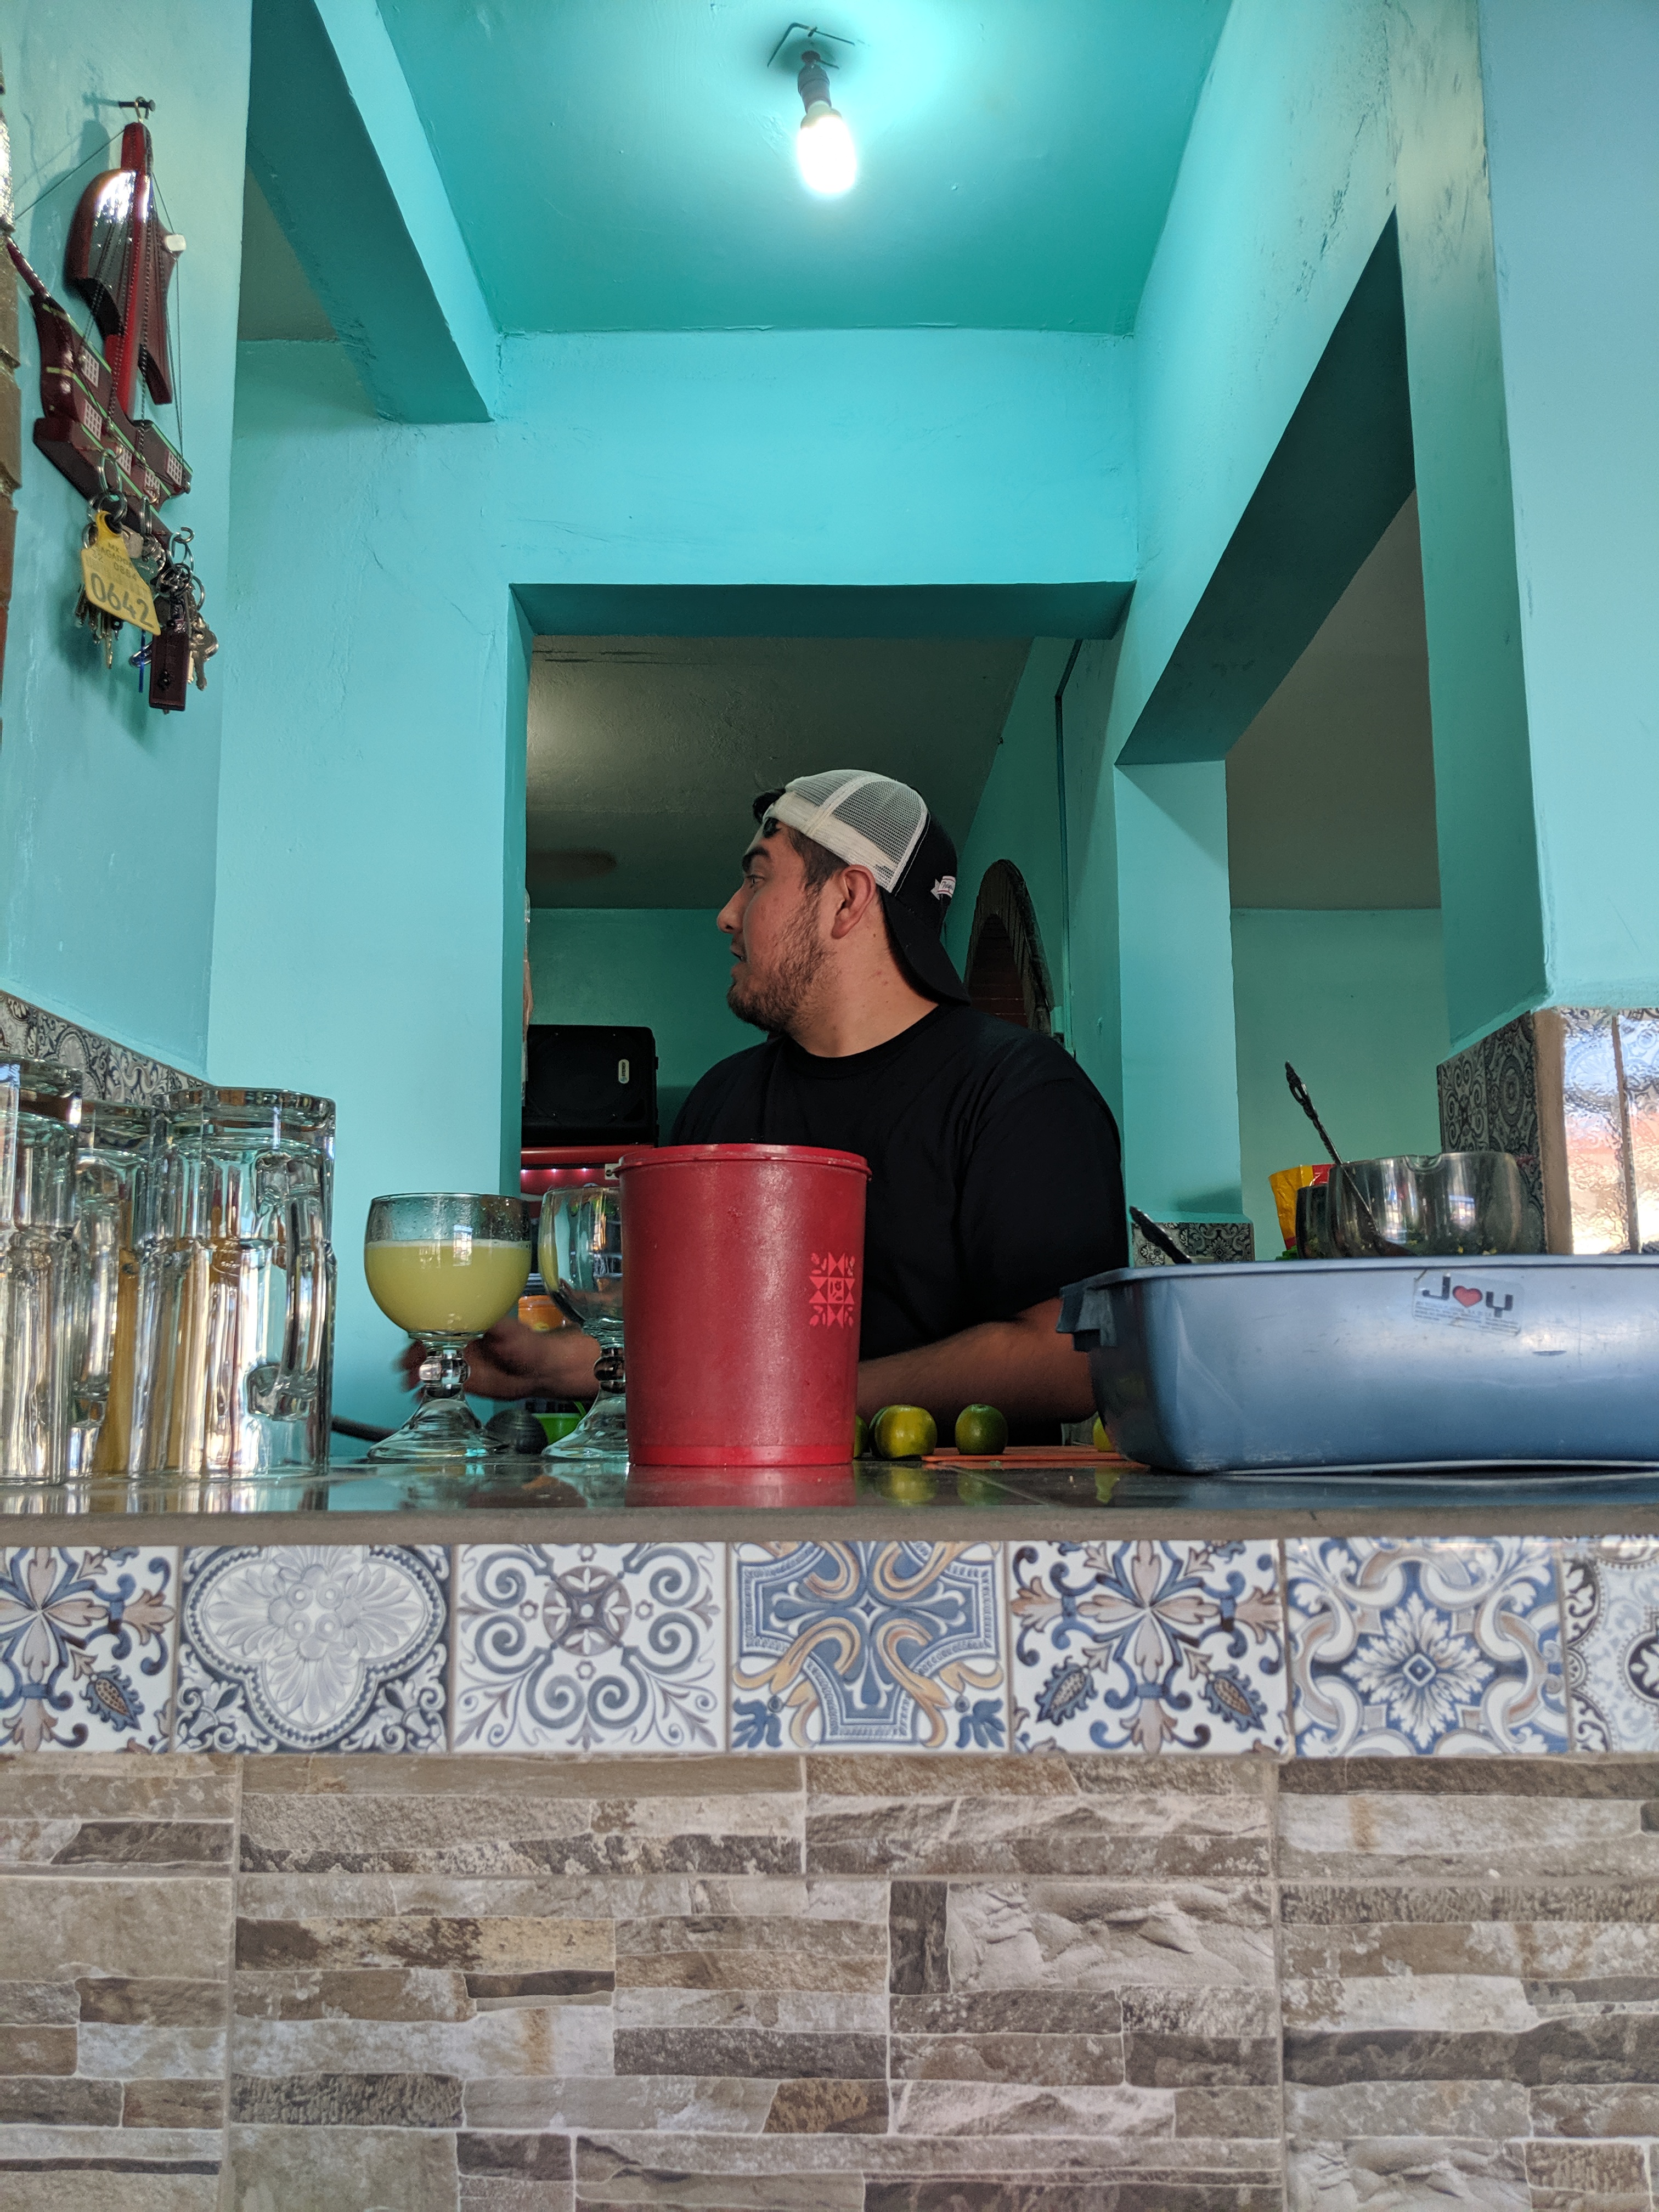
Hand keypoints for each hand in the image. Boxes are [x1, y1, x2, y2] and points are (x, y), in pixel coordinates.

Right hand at [394, 1318, 599, 1400]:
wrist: (539, 1369)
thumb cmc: (526, 1344)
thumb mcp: (505, 1329)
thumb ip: (485, 1321)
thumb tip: (468, 1310)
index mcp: (464, 1327)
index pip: (433, 1328)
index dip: (418, 1337)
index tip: (409, 1346)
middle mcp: (458, 1344)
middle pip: (425, 1349)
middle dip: (411, 1359)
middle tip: (404, 1371)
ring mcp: (458, 1364)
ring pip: (429, 1368)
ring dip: (416, 1376)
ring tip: (409, 1386)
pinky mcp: (463, 1382)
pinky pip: (440, 1386)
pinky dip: (427, 1392)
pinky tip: (420, 1399)